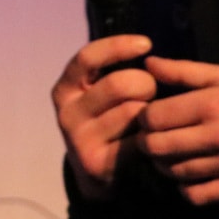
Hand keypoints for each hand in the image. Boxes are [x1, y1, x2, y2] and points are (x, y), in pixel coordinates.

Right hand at [52, 35, 157, 201]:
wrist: (94, 173)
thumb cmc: (105, 120)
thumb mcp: (98, 93)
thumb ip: (113, 71)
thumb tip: (148, 52)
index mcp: (64, 90)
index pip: (87, 58)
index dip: (118, 46)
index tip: (146, 44)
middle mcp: (67, 114)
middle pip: (119, 84)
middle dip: (146, 84)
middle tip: (152, 93)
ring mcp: (80, 140)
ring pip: (133, 112)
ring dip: (151, 112)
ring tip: (150, 117)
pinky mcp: (97, 163)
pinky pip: (139, 140)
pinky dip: (153, 136)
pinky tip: (153, 137)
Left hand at [137, 57, 218, 204]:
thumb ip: (186, 71)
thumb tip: (148, 65)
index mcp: (212, 104)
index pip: (153, 117)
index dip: (143, 117)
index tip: (150, 115)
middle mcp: (218, 136)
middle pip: (156, 147)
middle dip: (147, 141)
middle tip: (153, 136)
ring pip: (173, 172)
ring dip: (164, 164)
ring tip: (171, 153)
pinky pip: (195, 196)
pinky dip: (185, 188)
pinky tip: (190, 174)